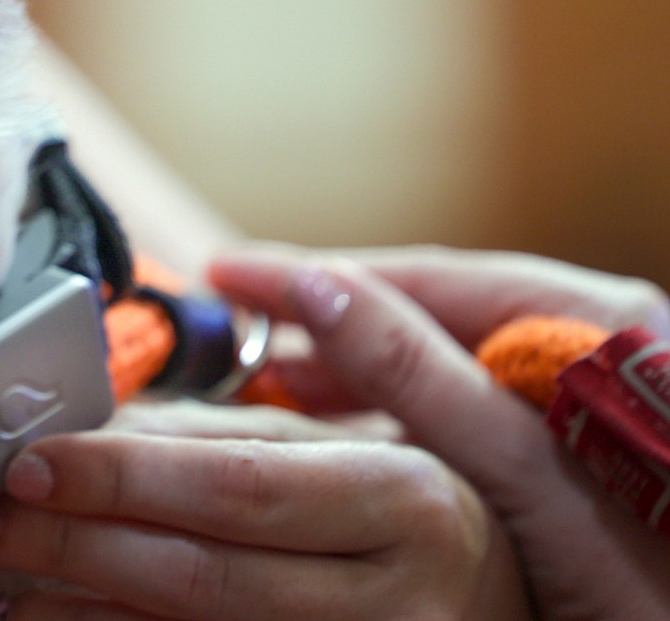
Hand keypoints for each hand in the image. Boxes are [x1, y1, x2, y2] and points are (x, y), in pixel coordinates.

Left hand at [0, 400, 528, 619]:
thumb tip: (85, 427)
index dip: (121, 475)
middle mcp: (395, 599)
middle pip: (202, 575)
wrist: (500, 602)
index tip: (27, 462)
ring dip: (76, 614)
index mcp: (402, 501)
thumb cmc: (403, 510)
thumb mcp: (346, 447)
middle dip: (75, 545)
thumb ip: (226, 433)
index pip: (235, 486)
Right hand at [211, 245, 669, 620]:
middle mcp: (592, 337)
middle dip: (326, 327)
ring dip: (360, 374)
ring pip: (449, 360)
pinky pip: (475, 403)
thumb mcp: (530, 478)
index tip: (226, 277)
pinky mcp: (587, 440)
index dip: (314, 278)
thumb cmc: (658, 575)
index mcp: (593, 320)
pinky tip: (355, 435)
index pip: (423, 278)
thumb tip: (319, 291)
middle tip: (233, 344)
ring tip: (273, 390)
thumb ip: (425, 379)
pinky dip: (407, 413)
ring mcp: (591, 390)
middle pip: (431, 313)